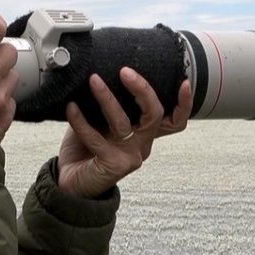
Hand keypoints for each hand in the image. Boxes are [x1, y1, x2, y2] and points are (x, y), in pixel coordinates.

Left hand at [56, 67, 192, 197]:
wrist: (70, 183)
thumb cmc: (85, 150)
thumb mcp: (100, 122)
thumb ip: (108, 104)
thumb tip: (100, 72)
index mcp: (144, 134)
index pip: (175, 121)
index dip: (184, 104)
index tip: (184, 82)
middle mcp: (142, 145)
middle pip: (154, 115)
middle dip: (142, 90)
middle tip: (125, 72)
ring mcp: (130, 157)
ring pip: (123, 123)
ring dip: (106, 98)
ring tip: (93, 80)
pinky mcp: (113, 165)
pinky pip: (96, 138)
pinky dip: (81, 121)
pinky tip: (71, 108)